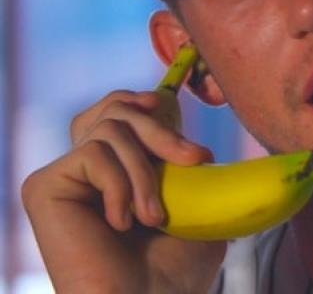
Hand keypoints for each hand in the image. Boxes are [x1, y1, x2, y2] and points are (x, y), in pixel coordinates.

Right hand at [21, 90, 225, 292]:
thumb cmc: (172, 274)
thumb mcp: (199, 214)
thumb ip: (193, 176)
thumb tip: (205, 150)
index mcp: (116, 174)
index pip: (117, 110)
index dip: (140, 101)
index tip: (170, 105)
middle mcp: (84, 173)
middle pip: (116, 111)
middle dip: (162, 130)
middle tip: (197, 160)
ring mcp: (64, 178)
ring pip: (110, 130)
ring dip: (146, 174)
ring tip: (156, 217)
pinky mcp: (44, 186)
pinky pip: (93, 154)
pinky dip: (120, 186)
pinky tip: (120, 224)